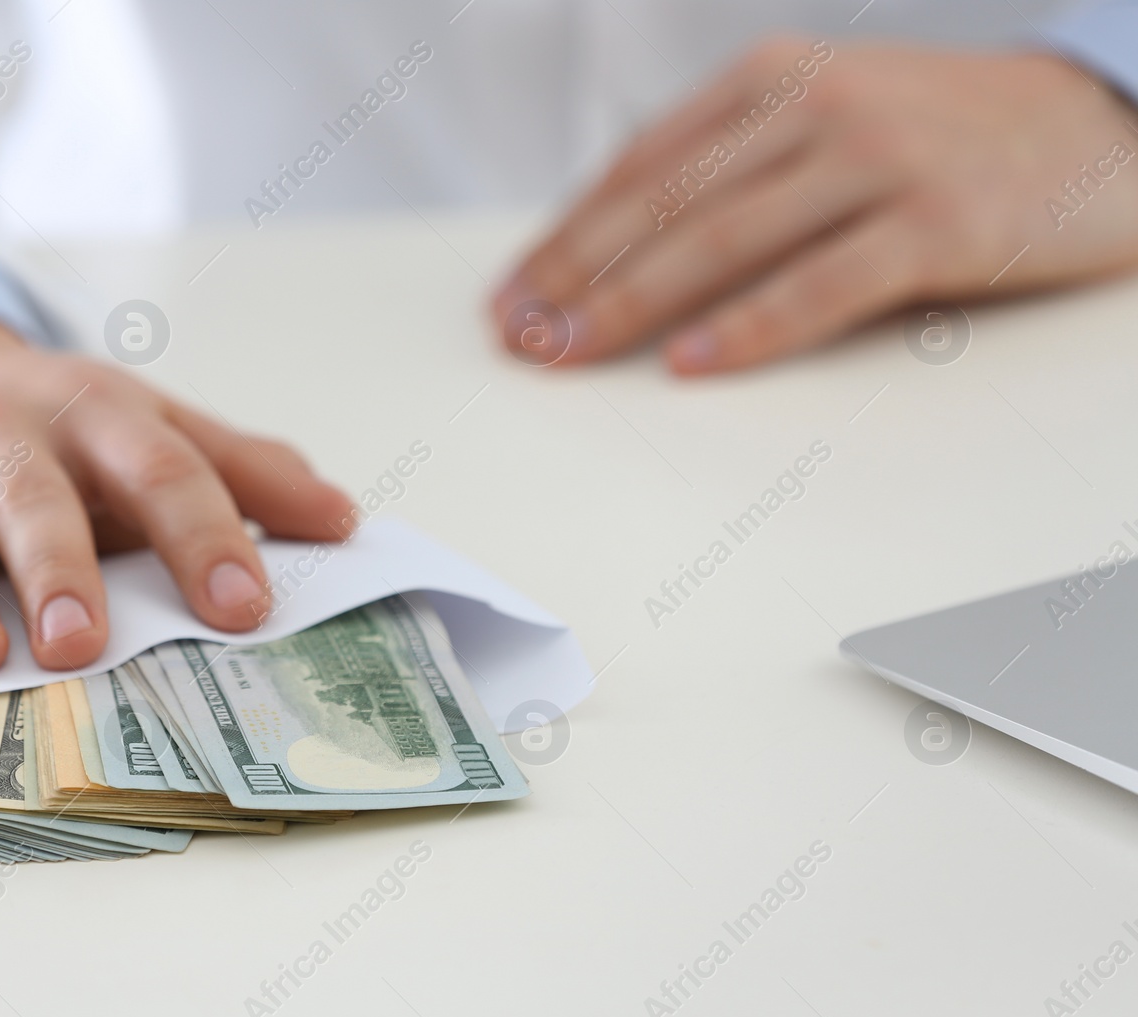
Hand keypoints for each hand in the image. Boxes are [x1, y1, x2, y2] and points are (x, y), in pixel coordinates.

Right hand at [0, 314, 353, 676]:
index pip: (160, 468)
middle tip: (85, 644)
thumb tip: (342, 519)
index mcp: (92, 408)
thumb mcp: (142, 422)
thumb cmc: (42, 421)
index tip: (244, 609)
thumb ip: (237, 467)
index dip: (205, 537)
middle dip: (60, 566)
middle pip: (33, 492)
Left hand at [494, 39, 1137, 373]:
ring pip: (721, 240)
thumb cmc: (944, 136)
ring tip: (569, 354)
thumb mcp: (828, 121)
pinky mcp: (938, 220)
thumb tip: (621, 254)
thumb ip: (739, 169)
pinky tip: (691, 366)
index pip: (640, 165)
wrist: (1104, 122)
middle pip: (663, 203)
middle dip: (575, 277)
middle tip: (517, 338)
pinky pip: (822, 284)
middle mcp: (816, 104)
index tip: (510, 294)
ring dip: (630, 305)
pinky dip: (751, 328)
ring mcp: (878, 159)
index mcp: (773, 77)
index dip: (565, 235)